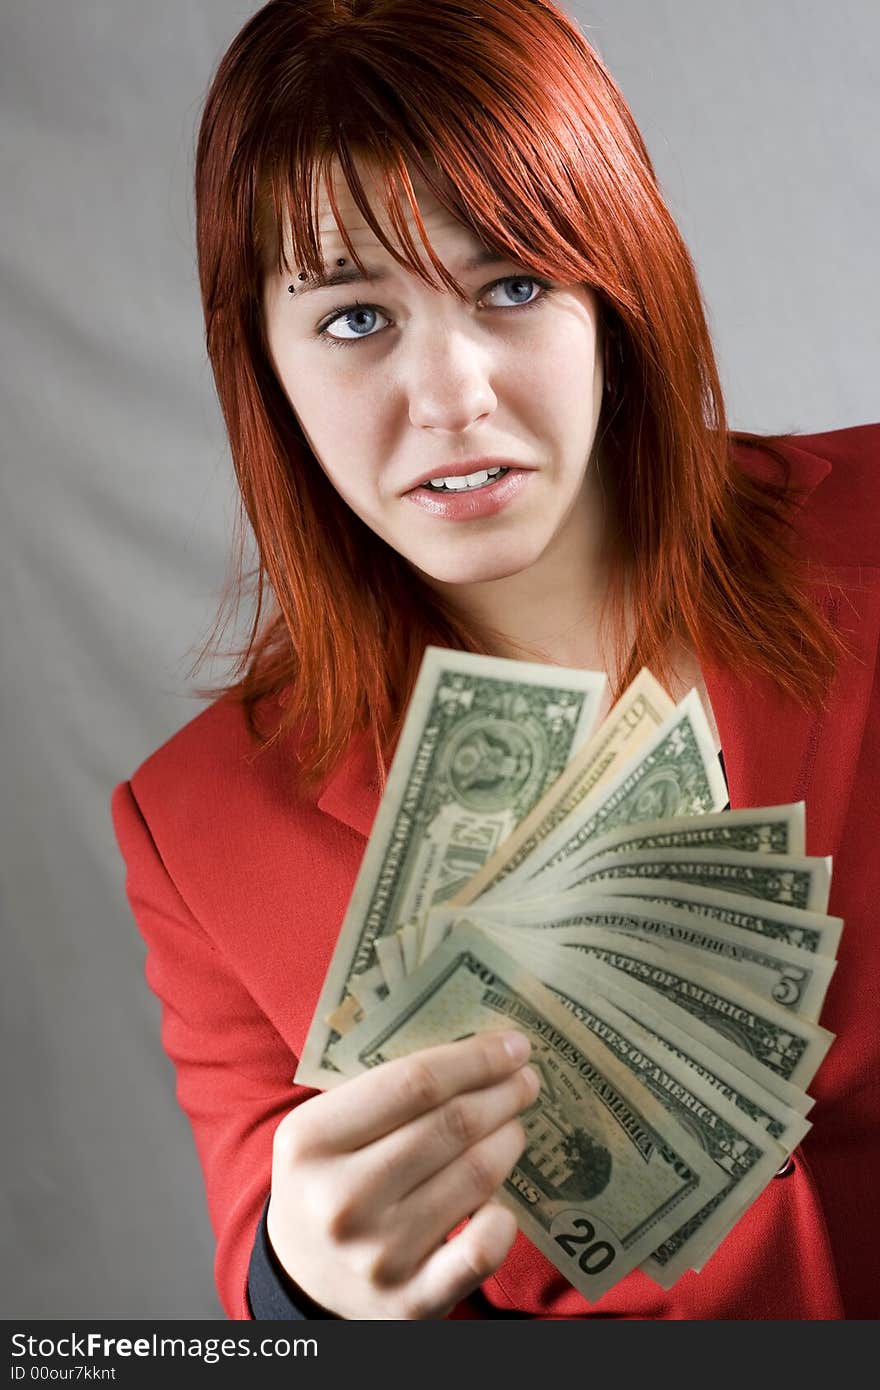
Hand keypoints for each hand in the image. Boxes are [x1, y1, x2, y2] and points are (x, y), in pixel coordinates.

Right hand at [267, 1030, 537, 1318]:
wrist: (303, 1281)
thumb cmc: (328, 1182)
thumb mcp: (326, 1130)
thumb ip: (384, 1091)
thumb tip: (478, 1052)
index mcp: (311, 1141)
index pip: (415, 1083)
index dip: (475, 1059)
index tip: (513, 1045)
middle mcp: (341, 1199)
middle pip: (451, 1125)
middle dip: (503, 1094)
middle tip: (526, 1080)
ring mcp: (377, 1254)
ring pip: (475, 1177)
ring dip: (509, 1141)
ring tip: (514, 1125)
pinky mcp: (411, 1301)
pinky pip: (482, 1250)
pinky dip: (503, 1217)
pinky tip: (504, 1199)